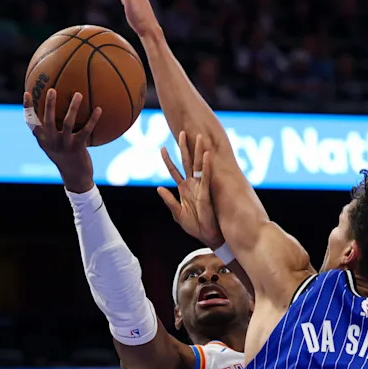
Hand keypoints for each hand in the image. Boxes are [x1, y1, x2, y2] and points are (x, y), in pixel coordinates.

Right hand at [24, 89, 101, 192]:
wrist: (75, 177)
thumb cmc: (66, 157)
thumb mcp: (55, 145)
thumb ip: (52, 131)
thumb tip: (55, 111)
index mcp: (43, 140)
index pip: (31, 123)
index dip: (27, 108)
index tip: (27, 93)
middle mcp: (51, 142)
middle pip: (48, 120)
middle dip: (49, 105)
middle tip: (52, 90)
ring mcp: (64, 145)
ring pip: (67, 123)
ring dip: (73, 107)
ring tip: (78, 94)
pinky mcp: (78, 148)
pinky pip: (86, 130)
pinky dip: (92, 119)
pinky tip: (99, 109)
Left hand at [158, 131, 224, 247]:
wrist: (208, 236)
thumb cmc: (195, 226)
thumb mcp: (178, 214)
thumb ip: (169, 200)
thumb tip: (159, 188)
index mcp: (184, 189)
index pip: (174, 170)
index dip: (167, 159)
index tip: (162, 147)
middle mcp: (193, 184)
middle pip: (187, 162)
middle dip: (184, 147)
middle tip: (182, 132)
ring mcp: (200, 186)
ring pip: (198, 165)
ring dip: (198, 151)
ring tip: (198, 137)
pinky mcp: (207, 192)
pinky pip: (207, 176)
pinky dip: (207, 165)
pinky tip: (207, 154)